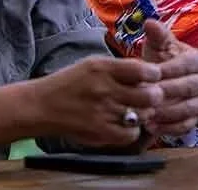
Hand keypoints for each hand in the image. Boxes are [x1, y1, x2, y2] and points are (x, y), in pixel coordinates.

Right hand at [28, 53, 163, 147]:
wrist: (42, 105)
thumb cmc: (70, 83)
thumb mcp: (93, 64)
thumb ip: (120, 67)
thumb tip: (149, 70)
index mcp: (104, 68)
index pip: (144, 70)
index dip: (154, 74)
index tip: (153, 77)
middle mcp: (105, 89)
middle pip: (149, 95)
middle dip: (155, 95)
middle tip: (152, 96)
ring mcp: (102, 112)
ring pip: (142, 115)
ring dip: (145, 113)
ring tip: (139, 110)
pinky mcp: (98, 131)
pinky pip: (130, 134)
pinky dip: (133, 130)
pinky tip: (127, 124)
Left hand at [141, 19, 197, 136]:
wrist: (168, 80)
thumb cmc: (163, 60)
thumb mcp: (160, 45)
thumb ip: (157, 35)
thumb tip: (149, 23)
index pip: (185, 65)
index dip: (166, 69)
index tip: (147, 73)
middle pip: (187, 88)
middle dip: (165, 92)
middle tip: (144, 96)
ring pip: (187, 110)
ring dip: (166, 113)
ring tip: (146, 113)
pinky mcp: (196, 119)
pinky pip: (185, 126)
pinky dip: (169, 128)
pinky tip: (151, 127)